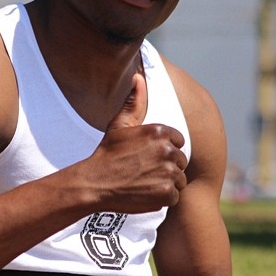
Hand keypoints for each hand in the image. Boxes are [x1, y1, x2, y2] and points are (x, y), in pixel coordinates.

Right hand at [81, 73, 187, 212]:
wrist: (95, 183)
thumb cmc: (108, 153)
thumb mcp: (119, 125)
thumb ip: (134, 102)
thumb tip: (138, 77)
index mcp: (160, 132)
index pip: (178, 142)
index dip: (165, 150)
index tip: (149, 156)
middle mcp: (167, 150)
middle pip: (180, 161)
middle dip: (166, 167)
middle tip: (145, 171)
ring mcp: (168, 173)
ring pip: (179, 180)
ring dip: (166, 183)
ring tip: (145, 182)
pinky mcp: (167, 193)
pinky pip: (174, 196)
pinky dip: (162, 198)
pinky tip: (146, 193)